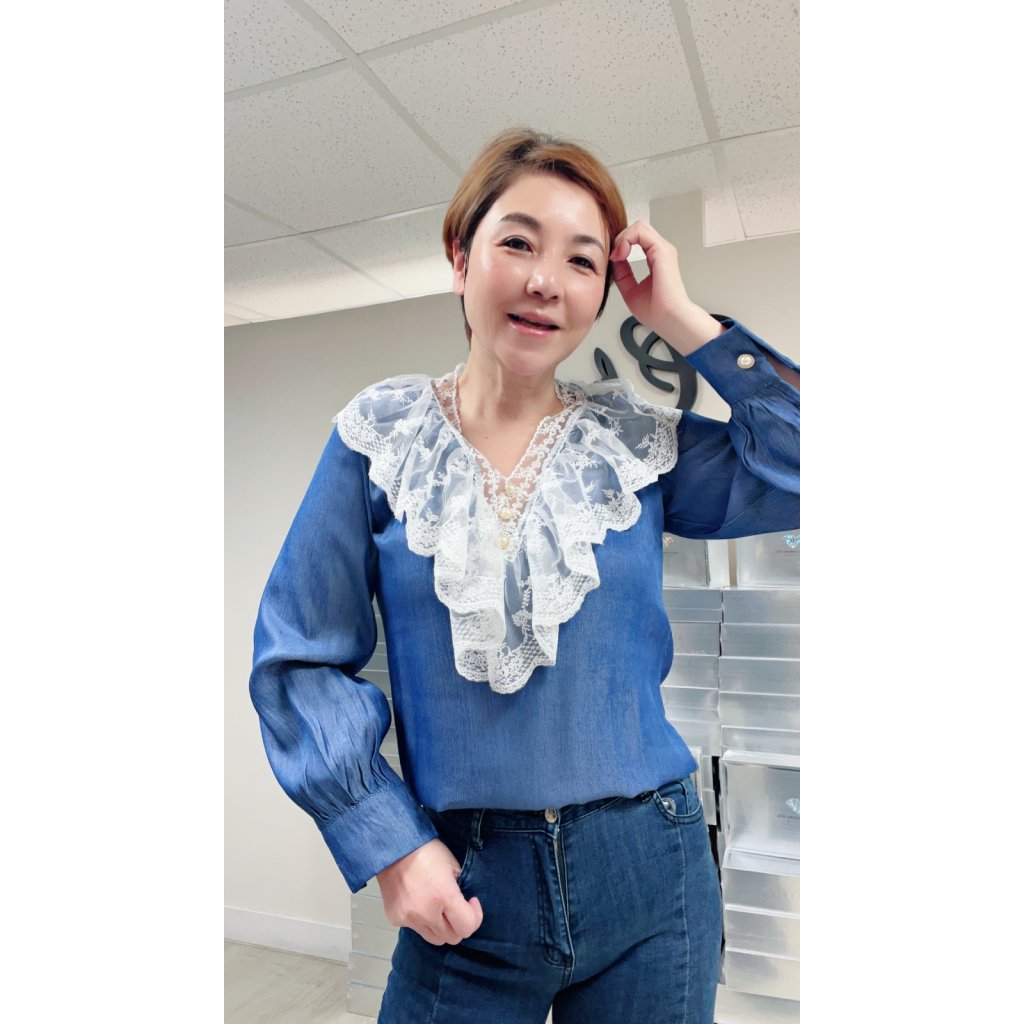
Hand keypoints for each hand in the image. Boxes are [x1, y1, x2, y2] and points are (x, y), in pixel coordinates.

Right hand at [375, 838, 483, 945]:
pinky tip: (420, 903)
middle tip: (457, 908)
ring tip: (438, 908)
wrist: (394, 848)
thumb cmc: (426, 851)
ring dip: (441, 927)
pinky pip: (416, 929)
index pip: (467, 927)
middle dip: (459, 924)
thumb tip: (462, 905)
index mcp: (444, 895)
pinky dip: (422, 921)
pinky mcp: (396, 919)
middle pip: (452, 938)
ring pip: (434, 938)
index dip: (475, 916)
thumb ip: (459, 890)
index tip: (471, 902)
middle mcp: (426, 912)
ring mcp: (409, 919)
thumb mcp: (452, 865)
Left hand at [609, 219, 722, 355]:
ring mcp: (663, 250)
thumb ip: (622, 273)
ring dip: (623, 237)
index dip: (620, 244)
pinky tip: (621, 254)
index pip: (636, 238)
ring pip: (639, 226)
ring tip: (617, 255)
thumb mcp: (630, 289)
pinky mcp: (662, 251)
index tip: (612, 260)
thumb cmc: (656, 311)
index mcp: (656, 259)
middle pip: (637, 229)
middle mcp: (661, 252)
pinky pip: (641, 231)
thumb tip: (613, 259)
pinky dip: (626, 239)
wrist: (668, 319)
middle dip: (620, 239)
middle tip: (613, 257)